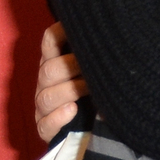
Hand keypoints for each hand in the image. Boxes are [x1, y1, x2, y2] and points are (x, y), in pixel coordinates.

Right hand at [34, 22, 86, 141]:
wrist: (90, 131)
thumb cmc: (96, 94)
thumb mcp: (97, 73)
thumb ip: (98, 58)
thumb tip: (115, 37)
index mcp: (54, 65)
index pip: (49, 43)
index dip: (59, 33)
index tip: (76, 28)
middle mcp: (45, 84)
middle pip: (48, 70)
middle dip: (70, 66)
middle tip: (93, 66)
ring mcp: (43, 108)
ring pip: (46, 97)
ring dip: (68, 90)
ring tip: (88, 88)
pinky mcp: (46, 130)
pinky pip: (45, 125)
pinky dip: (58, 117)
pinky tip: (72, 110)